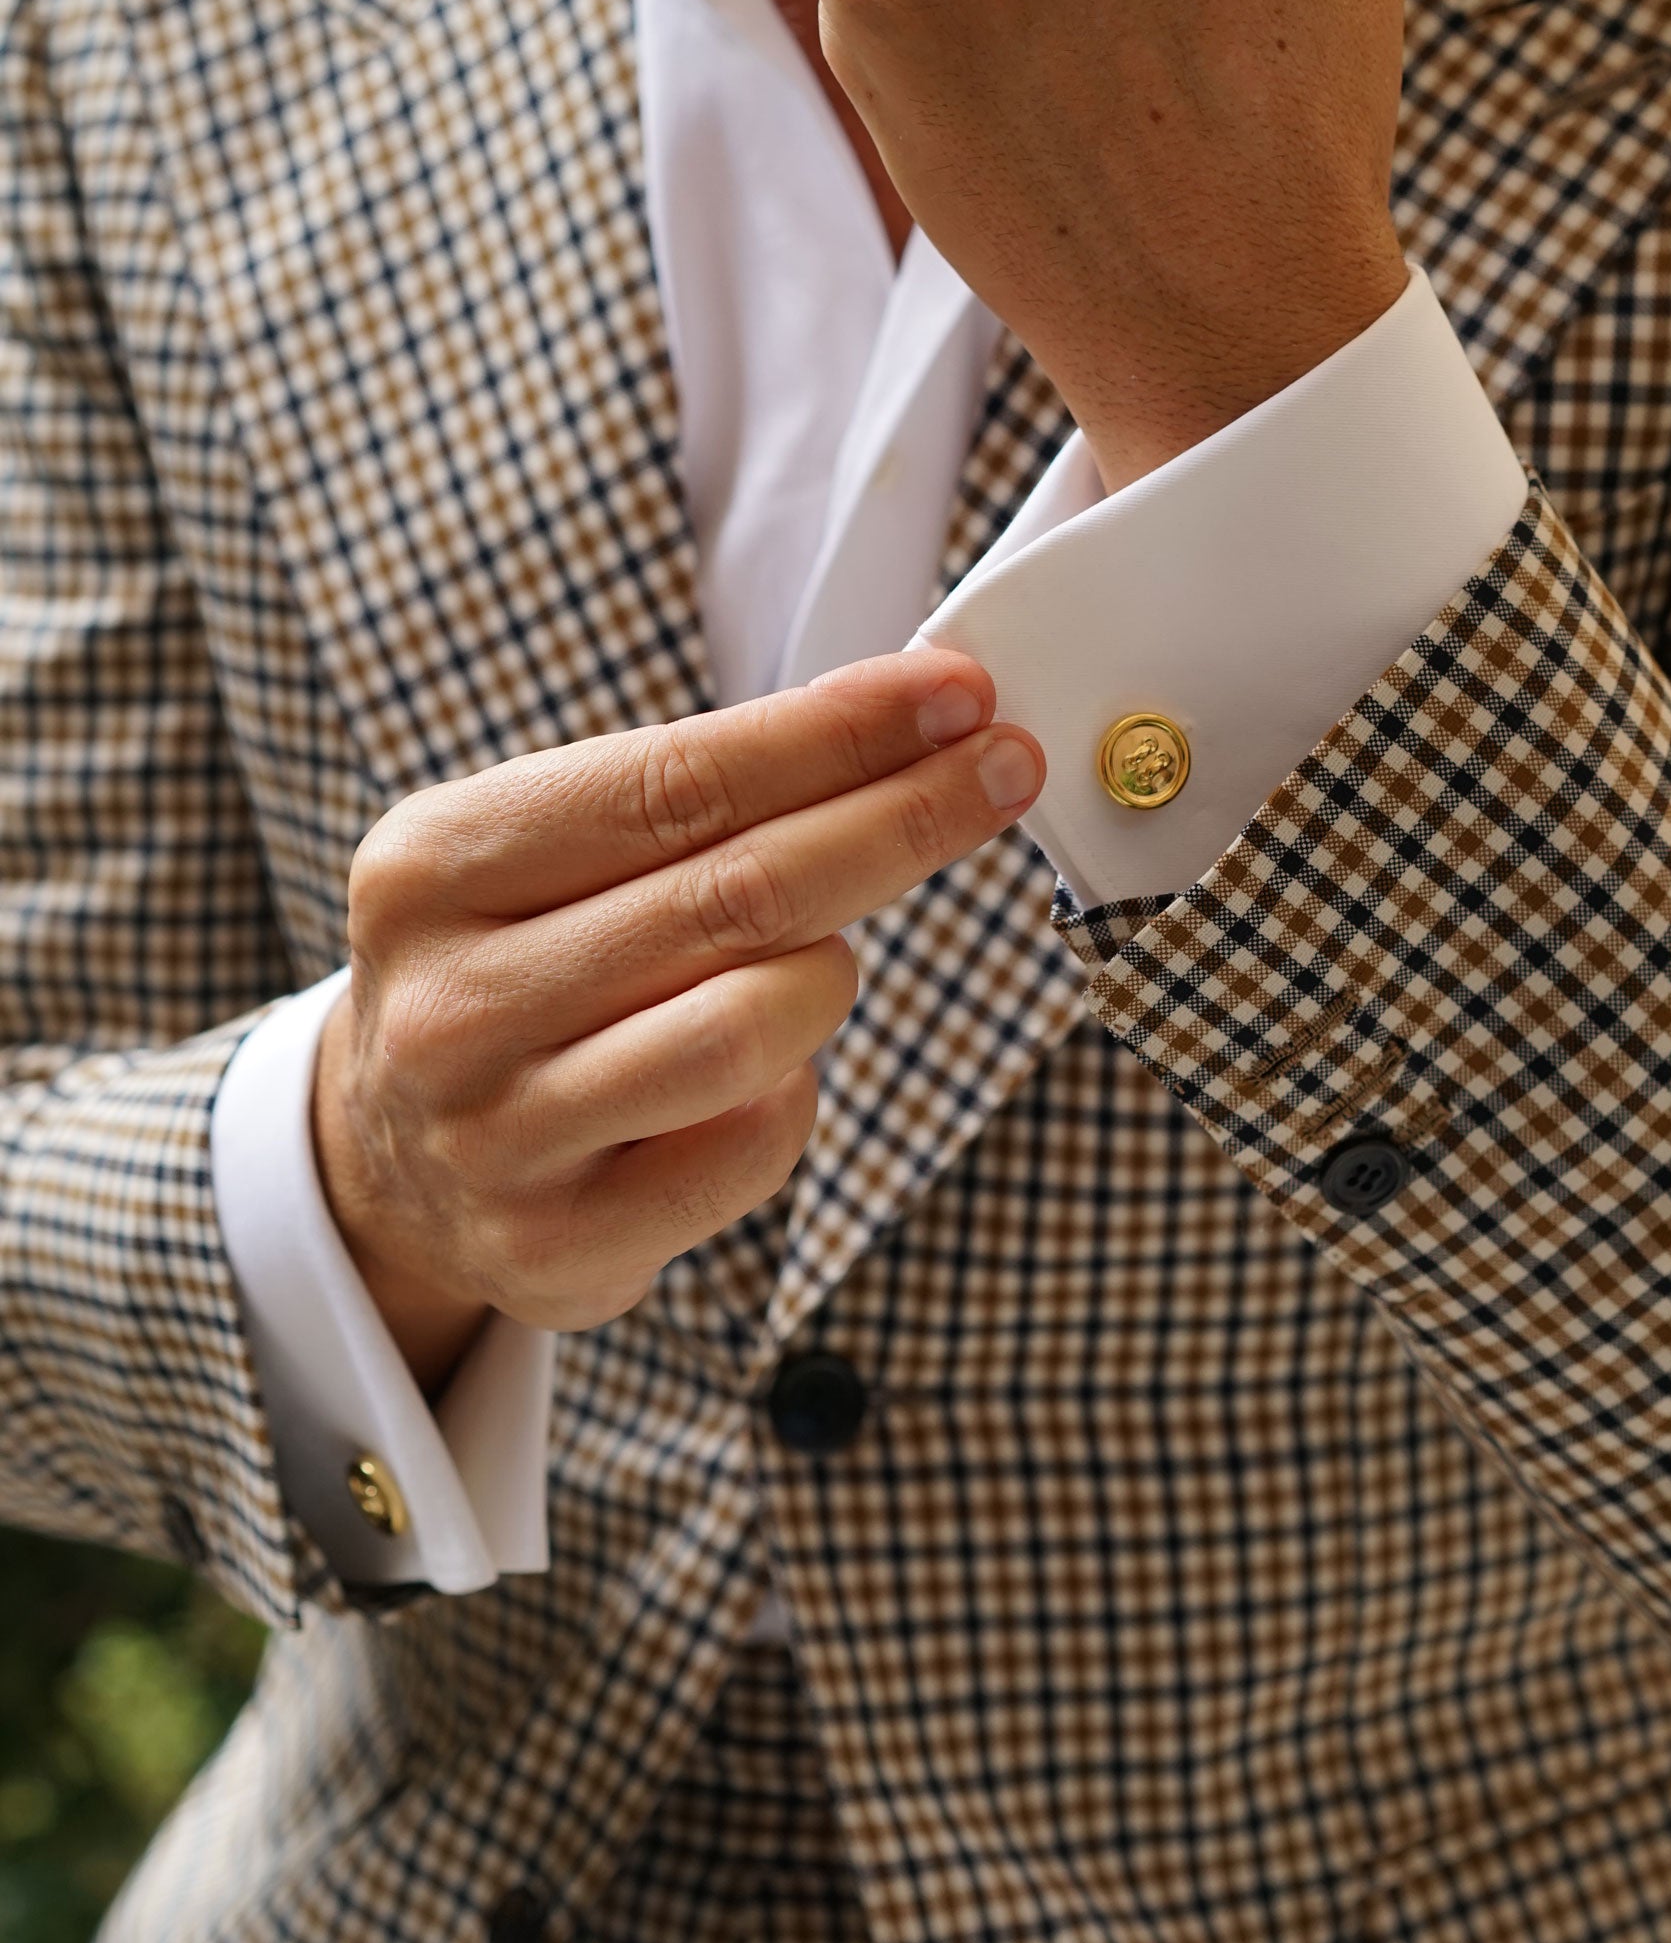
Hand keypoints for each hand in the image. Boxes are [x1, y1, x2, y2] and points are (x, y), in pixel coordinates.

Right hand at [312, 652, 1042, 1389]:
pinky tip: (767, 1072)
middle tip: (1003, 770)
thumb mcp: (543, 849)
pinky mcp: (555, 1249)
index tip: (957, 693)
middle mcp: (447, 1005)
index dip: (836, 734)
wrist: (394, 1158)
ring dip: (829, 974)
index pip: (677, 781)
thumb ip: (692, 792)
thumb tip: (913, 721)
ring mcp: (494, 1140)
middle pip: (735, 895)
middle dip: (898, 819)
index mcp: (432, 868)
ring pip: (750, 1027)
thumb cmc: (517, 965)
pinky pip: (752, 1146)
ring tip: (826, 955)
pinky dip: (793, 1092)